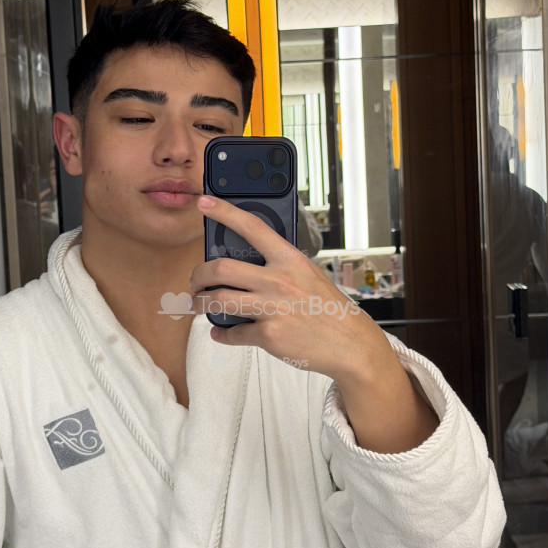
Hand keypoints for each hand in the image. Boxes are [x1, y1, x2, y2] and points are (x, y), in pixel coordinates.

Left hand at [191, 196, 385, 378]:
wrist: (351, 344)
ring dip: (200, 303)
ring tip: (198, 304)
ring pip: (218, 300)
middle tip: (195, 281)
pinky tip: (220, 331)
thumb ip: (279, 266)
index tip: (204, 203)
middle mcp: (279, 281)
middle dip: (199, 274)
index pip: (252, 226)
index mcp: (290, 259)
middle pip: (221, 268)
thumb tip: (243, 264)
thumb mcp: (309, 274)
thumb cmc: (329, 308)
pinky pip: (232, 333)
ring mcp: (273, 308)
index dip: (224, 212)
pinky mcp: (269, 336)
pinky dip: (221, 334)